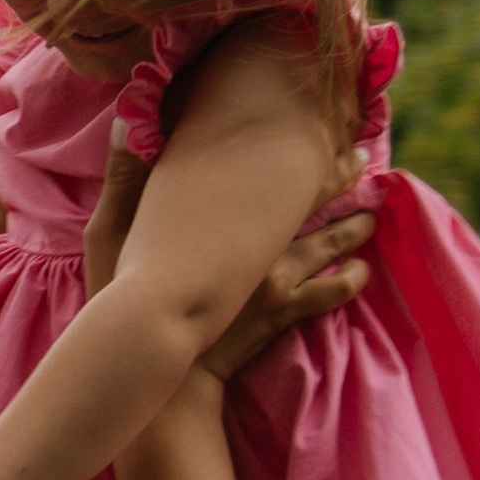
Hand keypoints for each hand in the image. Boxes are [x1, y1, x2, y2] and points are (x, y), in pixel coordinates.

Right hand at [80, 114, 374, 377]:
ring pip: (327, 244)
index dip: (300, 150)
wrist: (148, 356)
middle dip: (339, 180)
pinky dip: (350, 280)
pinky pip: (330, 293)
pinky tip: (360, 271)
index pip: (271, 172)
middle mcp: (258, 241)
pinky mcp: (282, 312)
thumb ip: (124, 178)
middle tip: (361, 160)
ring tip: (370, 213)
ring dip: (352, 227)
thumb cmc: (119, 292)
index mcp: (223, 216)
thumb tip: (126, 123)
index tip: (322, 132)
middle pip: (310, 201)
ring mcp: (275, 278)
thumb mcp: (108, 230)